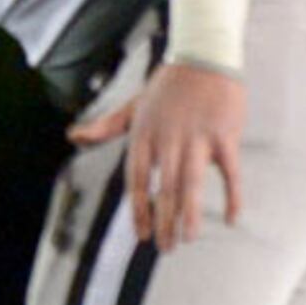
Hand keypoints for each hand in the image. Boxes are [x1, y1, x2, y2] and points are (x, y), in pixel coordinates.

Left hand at [73, 60, 243, 246]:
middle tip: (165, 248)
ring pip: (190, 184)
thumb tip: (73, 137)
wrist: (204, 56)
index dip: (139, 210)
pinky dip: (232, 195)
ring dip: (189, 214)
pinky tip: (232, 218)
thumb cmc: (167, 85)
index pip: (137, 181)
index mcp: (144, 136)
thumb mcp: (133, 106)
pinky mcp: (224, 135)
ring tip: (187, 239)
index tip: (140, 234)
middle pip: (163, 188)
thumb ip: (106, 127)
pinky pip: (230, 172)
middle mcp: (167, 140)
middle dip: (162, 221)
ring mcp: (196, 138)